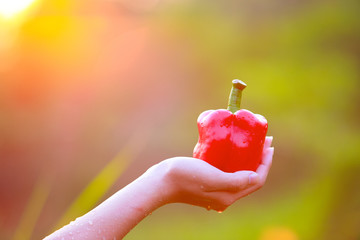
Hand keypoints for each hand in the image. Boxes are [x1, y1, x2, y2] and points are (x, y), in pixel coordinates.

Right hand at [157, 136, 273, 211]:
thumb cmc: (185, 177)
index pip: (256, 180)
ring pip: (239, 172)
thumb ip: (235, 181)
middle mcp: (225, 194)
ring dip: (248, 157)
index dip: (266, 163)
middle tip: (263, 140)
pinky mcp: (207, 181)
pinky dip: (233, 159)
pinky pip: (227, 170)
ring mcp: (216, 188)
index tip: (269, 145)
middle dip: (259, 158)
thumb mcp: (212, 178)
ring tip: (251, 141)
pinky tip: (231, 147)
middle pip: (250, 176)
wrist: (161, 181)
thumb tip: (256, 177)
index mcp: (229, 195)